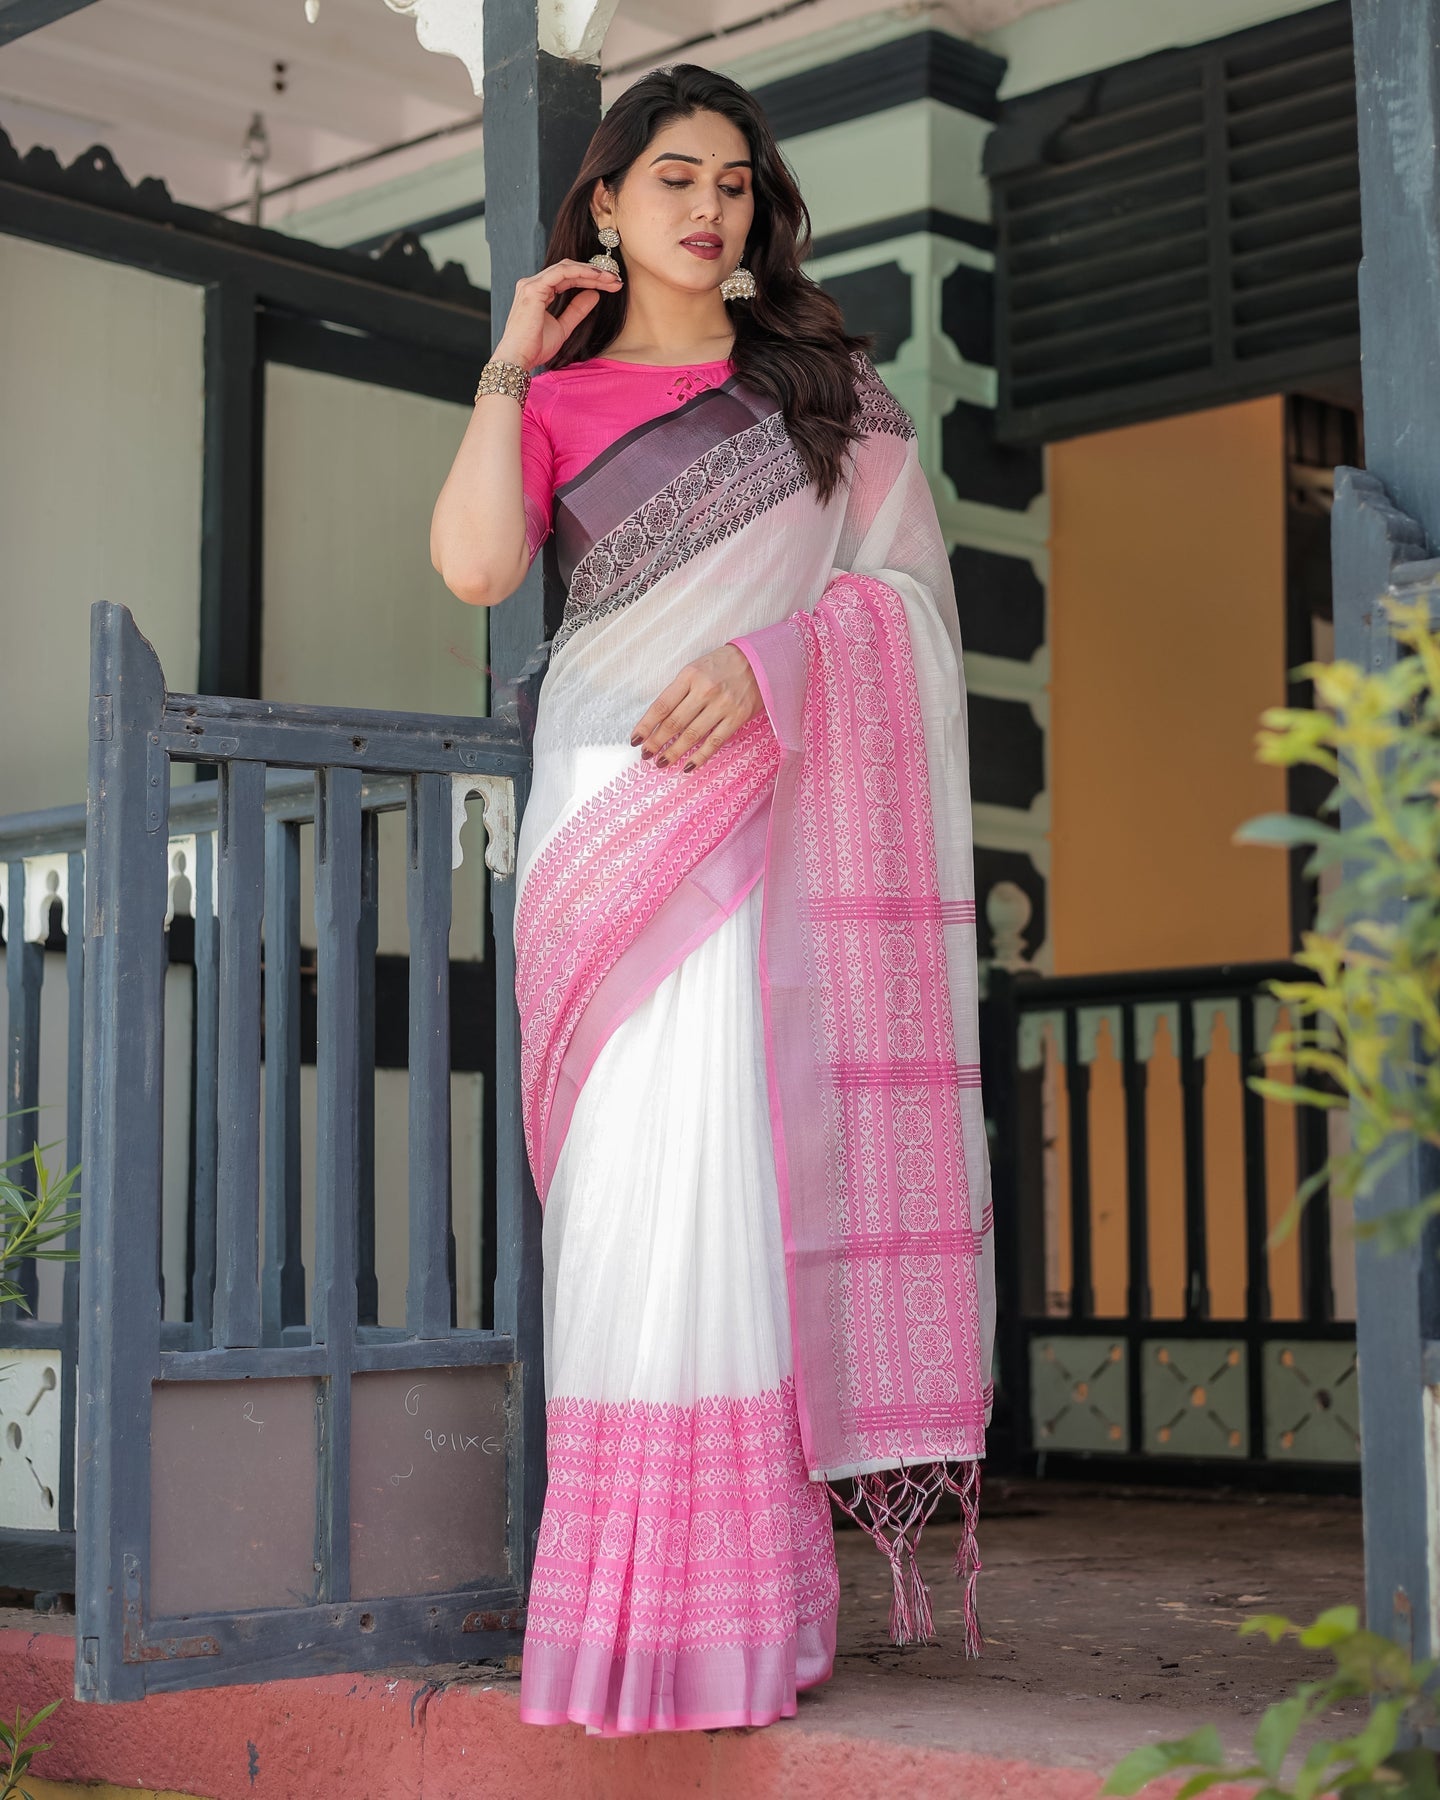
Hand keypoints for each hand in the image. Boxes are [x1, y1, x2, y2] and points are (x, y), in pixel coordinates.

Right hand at [491, 260, 622, 369]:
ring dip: (591, 272)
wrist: (518, 359)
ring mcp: (531, 284)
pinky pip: (561, 273)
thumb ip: (577, 310)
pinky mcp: (533, 289)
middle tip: (616, 280)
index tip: (611, 285)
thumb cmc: (534, 348)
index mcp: (538, 292)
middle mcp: (533, 283)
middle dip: (594, 273)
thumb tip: (594, 295)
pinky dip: (581, 273)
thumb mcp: (563, 328)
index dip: (590, 279)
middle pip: (569, 270)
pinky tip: (597, 278)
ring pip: (567, 268)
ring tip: (611, 278)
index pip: (567, 278)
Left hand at [631, 646, 761, 771]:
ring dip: (674, 752)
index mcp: (690, 676)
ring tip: (661, 763)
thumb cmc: (723, 665)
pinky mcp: (737, 717)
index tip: (635, 739)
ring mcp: (722, 705)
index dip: (646, 725)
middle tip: (645, 755)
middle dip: (656, 742)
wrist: (760, 661)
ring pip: (692, 735)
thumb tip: (659, 720)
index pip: (662, 705)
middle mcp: (705, 690)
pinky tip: (688, 766)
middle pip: (674, 722)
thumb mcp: (697, 668)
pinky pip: (715, 742)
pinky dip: (700, 756)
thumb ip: (680, 690)